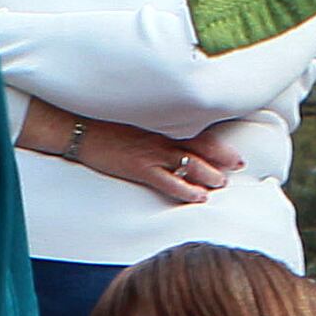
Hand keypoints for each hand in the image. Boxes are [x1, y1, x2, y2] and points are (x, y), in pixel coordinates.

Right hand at [22, 98, 243, 204]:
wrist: (77, 126)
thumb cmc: (101, 122)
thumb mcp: (131, 118)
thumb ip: (152, 124)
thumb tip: (167, 133)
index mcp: (160, 122)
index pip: (196, 131)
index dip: (218, 143)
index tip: (233, 152)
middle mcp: (161, 135)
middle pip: (199, 146)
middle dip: (221, 157)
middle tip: (238, 165)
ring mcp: (151, 151)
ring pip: (189, 164)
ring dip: (208, 174)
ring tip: (221, 183)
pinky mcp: (139, 167)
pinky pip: (168, 180)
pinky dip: (185, 189)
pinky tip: (198, 197)